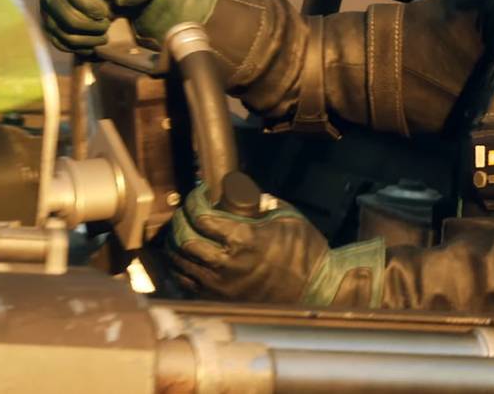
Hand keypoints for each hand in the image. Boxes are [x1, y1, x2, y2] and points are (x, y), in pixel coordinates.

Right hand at [39, 0, 218, 53]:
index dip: (86, 3)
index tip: (107, 14)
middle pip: (55, 2)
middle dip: (81, 22)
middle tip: (105, 26)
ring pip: (52, 22)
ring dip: (79, 37)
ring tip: (103, 36)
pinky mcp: (51, 14)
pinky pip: (53, 36)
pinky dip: (73, 45)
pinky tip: (94, 43)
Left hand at [166, 184, 385, 306]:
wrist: (316, 289)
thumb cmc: (306, 251)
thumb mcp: (288, 216)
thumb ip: (264, 202)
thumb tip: (245, 194)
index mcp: (243, 239)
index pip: (202, 217)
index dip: (195, 202)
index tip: (199, 194)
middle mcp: (227, 263)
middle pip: (185, 239)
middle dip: (180, 221)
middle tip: (186, 212)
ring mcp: (222, 285)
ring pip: (182, 263)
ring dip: (176, 244)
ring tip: (181, 232)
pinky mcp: (222, 300)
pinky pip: (189, 283)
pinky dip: (181, 268)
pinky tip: (185, 256)